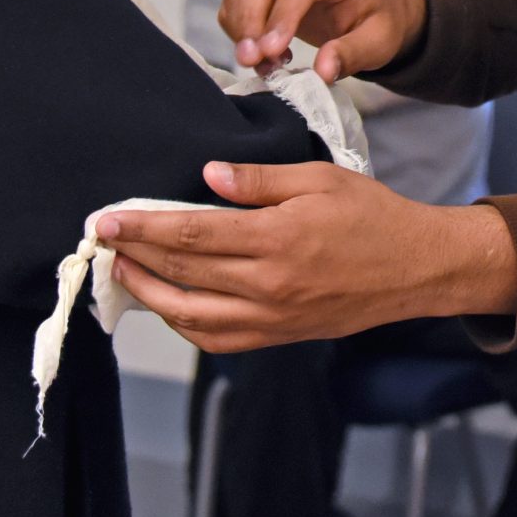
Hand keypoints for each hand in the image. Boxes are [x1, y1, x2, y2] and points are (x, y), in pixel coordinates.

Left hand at [99, 161, 516, 352]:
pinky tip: (168, 303)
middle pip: (182, 275)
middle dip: (134, 256)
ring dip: (149, 294)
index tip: (109, 219)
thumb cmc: (370, 215)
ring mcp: (271, 318)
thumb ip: (259, 180)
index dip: (143, 227)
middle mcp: (269, 285)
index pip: (191, 235)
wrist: (414, 268)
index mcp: (277, 240)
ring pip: (190, 316)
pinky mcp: (277, 335)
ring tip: (125, 270)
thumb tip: (206, 177)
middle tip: (102, 238)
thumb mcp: (318, 178)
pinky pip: (217, 339)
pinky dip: (183, 324)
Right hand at [218, 0, 427, 84]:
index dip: (283, 14)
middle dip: (250, 20)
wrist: (370, 2)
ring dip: (240, 27)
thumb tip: (322, 72)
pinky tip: (260, 52)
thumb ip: (353, 54)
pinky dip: (236, 27)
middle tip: (252, 61)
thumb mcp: (379, 41)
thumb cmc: (376, 19)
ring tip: (263, 63)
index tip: (271, 51)